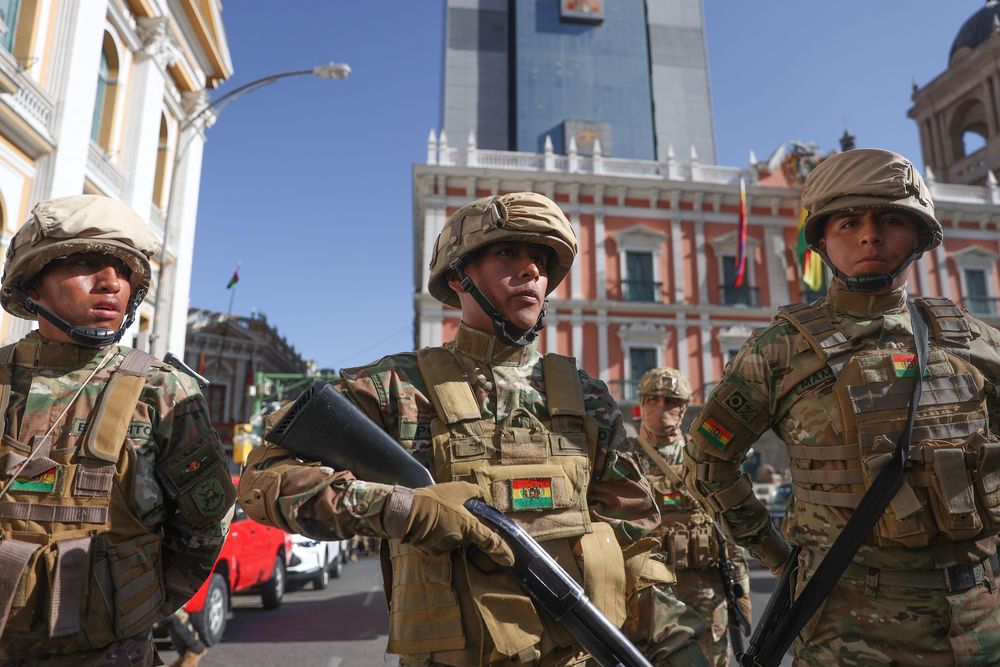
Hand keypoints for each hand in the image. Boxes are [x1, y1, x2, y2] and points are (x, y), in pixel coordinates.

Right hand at [396, 481, 513, 565]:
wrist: (406, 512)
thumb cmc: (434, 500)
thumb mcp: (456, 489)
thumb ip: (473, 492)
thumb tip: (481, 494)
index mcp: (469, 526)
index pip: (491, 542)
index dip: (502, 552)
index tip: (511, 560)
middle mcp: (459, 540)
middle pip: (467, 539)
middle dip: (462, 530)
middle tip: (450, 515)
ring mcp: (444, 548)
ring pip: (452, 541)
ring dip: (448, 532)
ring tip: (437, 518)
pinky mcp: (430, 552)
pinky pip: (438, 545)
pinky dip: (436, 537)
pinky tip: (428, 526)